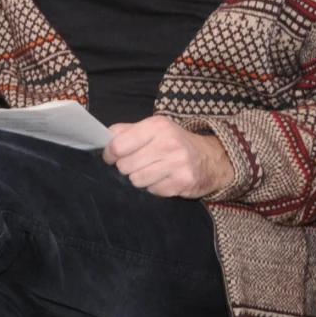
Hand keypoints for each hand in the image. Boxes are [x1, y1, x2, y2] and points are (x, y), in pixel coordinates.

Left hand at [104, 116, 232, 198]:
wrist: (212, 158)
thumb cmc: (174, 142)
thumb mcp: (153, 128)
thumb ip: (126, 130)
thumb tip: (103, 137)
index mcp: (156, 126)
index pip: (117, 146)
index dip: (110, 154)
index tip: (113, 156)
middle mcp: (168, 143)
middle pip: (125, 166)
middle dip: (127, 167)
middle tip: (139, 164)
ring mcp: (177, 163)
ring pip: (136, 180)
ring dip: (140, 179)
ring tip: (153, 171)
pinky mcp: (183, 182)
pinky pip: (152, 191)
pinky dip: (155, 187)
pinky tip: (165, 179)